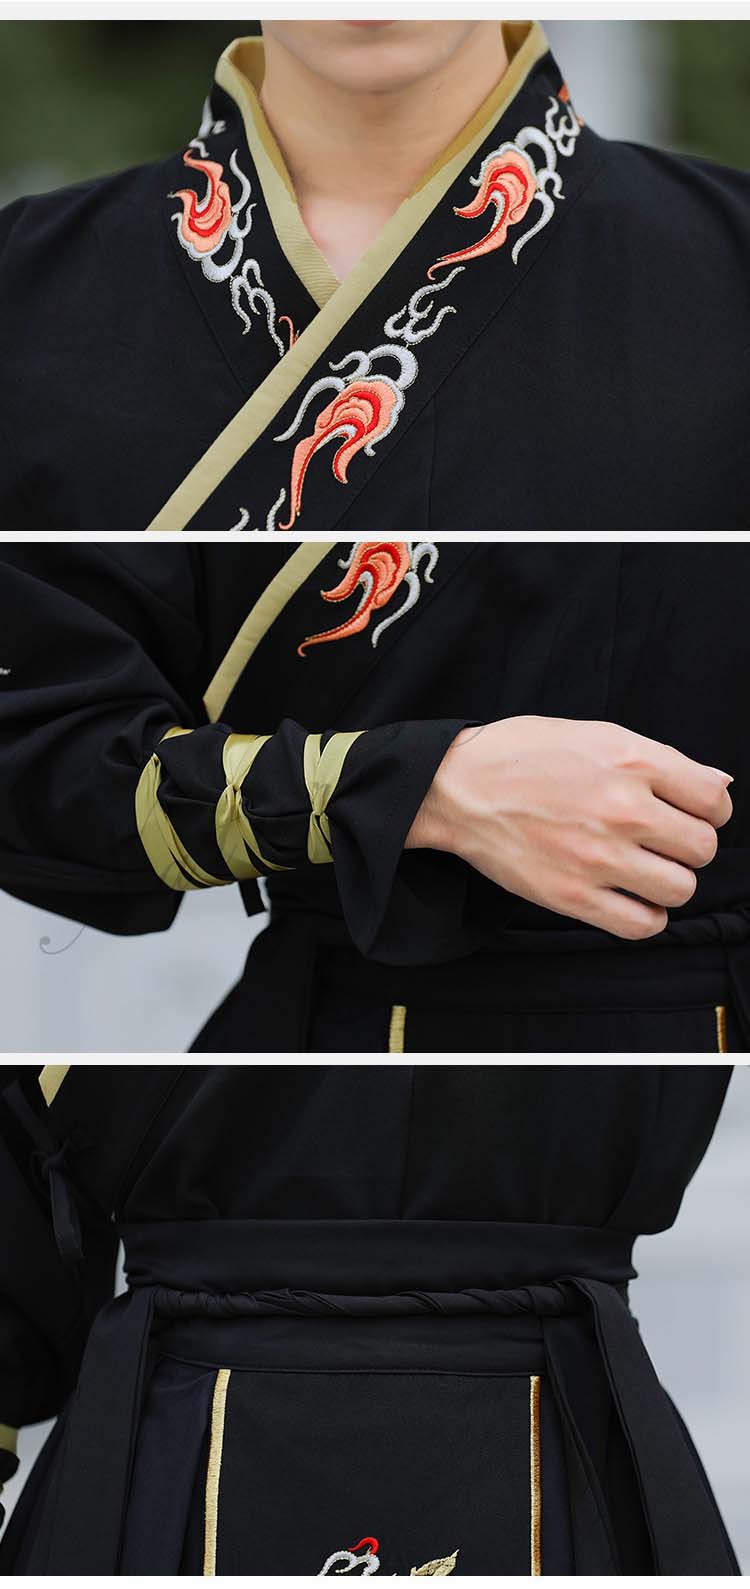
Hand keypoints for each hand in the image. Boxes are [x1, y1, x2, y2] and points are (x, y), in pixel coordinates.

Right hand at [405, 716, 732, 938]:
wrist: (456, 788)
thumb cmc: (522, 755)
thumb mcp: (596, 735)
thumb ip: (660, 760)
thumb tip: (719, 785)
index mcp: (631, 762)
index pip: (714, 800)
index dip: (710, 810)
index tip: (691, 813)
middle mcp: (622, 810)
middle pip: (702, 848)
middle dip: (689, 846)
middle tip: (663, 842)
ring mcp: (597, 857)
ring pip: (680, 888)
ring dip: (671, 882)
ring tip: (646, 870)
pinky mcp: (573, 896)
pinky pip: (641, 924)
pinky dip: (647, 916)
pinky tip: (633, 899)